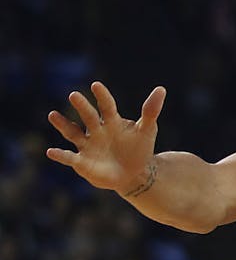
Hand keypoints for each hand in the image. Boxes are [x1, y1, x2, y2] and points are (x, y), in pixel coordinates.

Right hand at [46, 82, 166, 194]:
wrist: (135, 174)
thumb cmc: (139, 149)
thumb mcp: (147, 130)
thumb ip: (151, 111)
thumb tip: (161, 89)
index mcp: (112, 121)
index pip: (106, 106)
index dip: (102, 96)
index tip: (96, 85)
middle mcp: (96, 130)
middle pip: (88, 116)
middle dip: (82, 106)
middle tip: (74, 95)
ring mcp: (88, 145)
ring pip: (72, 132)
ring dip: (62, 124)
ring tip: (53, 115)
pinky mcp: (82, 161)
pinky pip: (69, 157)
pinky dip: (60, 155)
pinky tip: (50, 151)